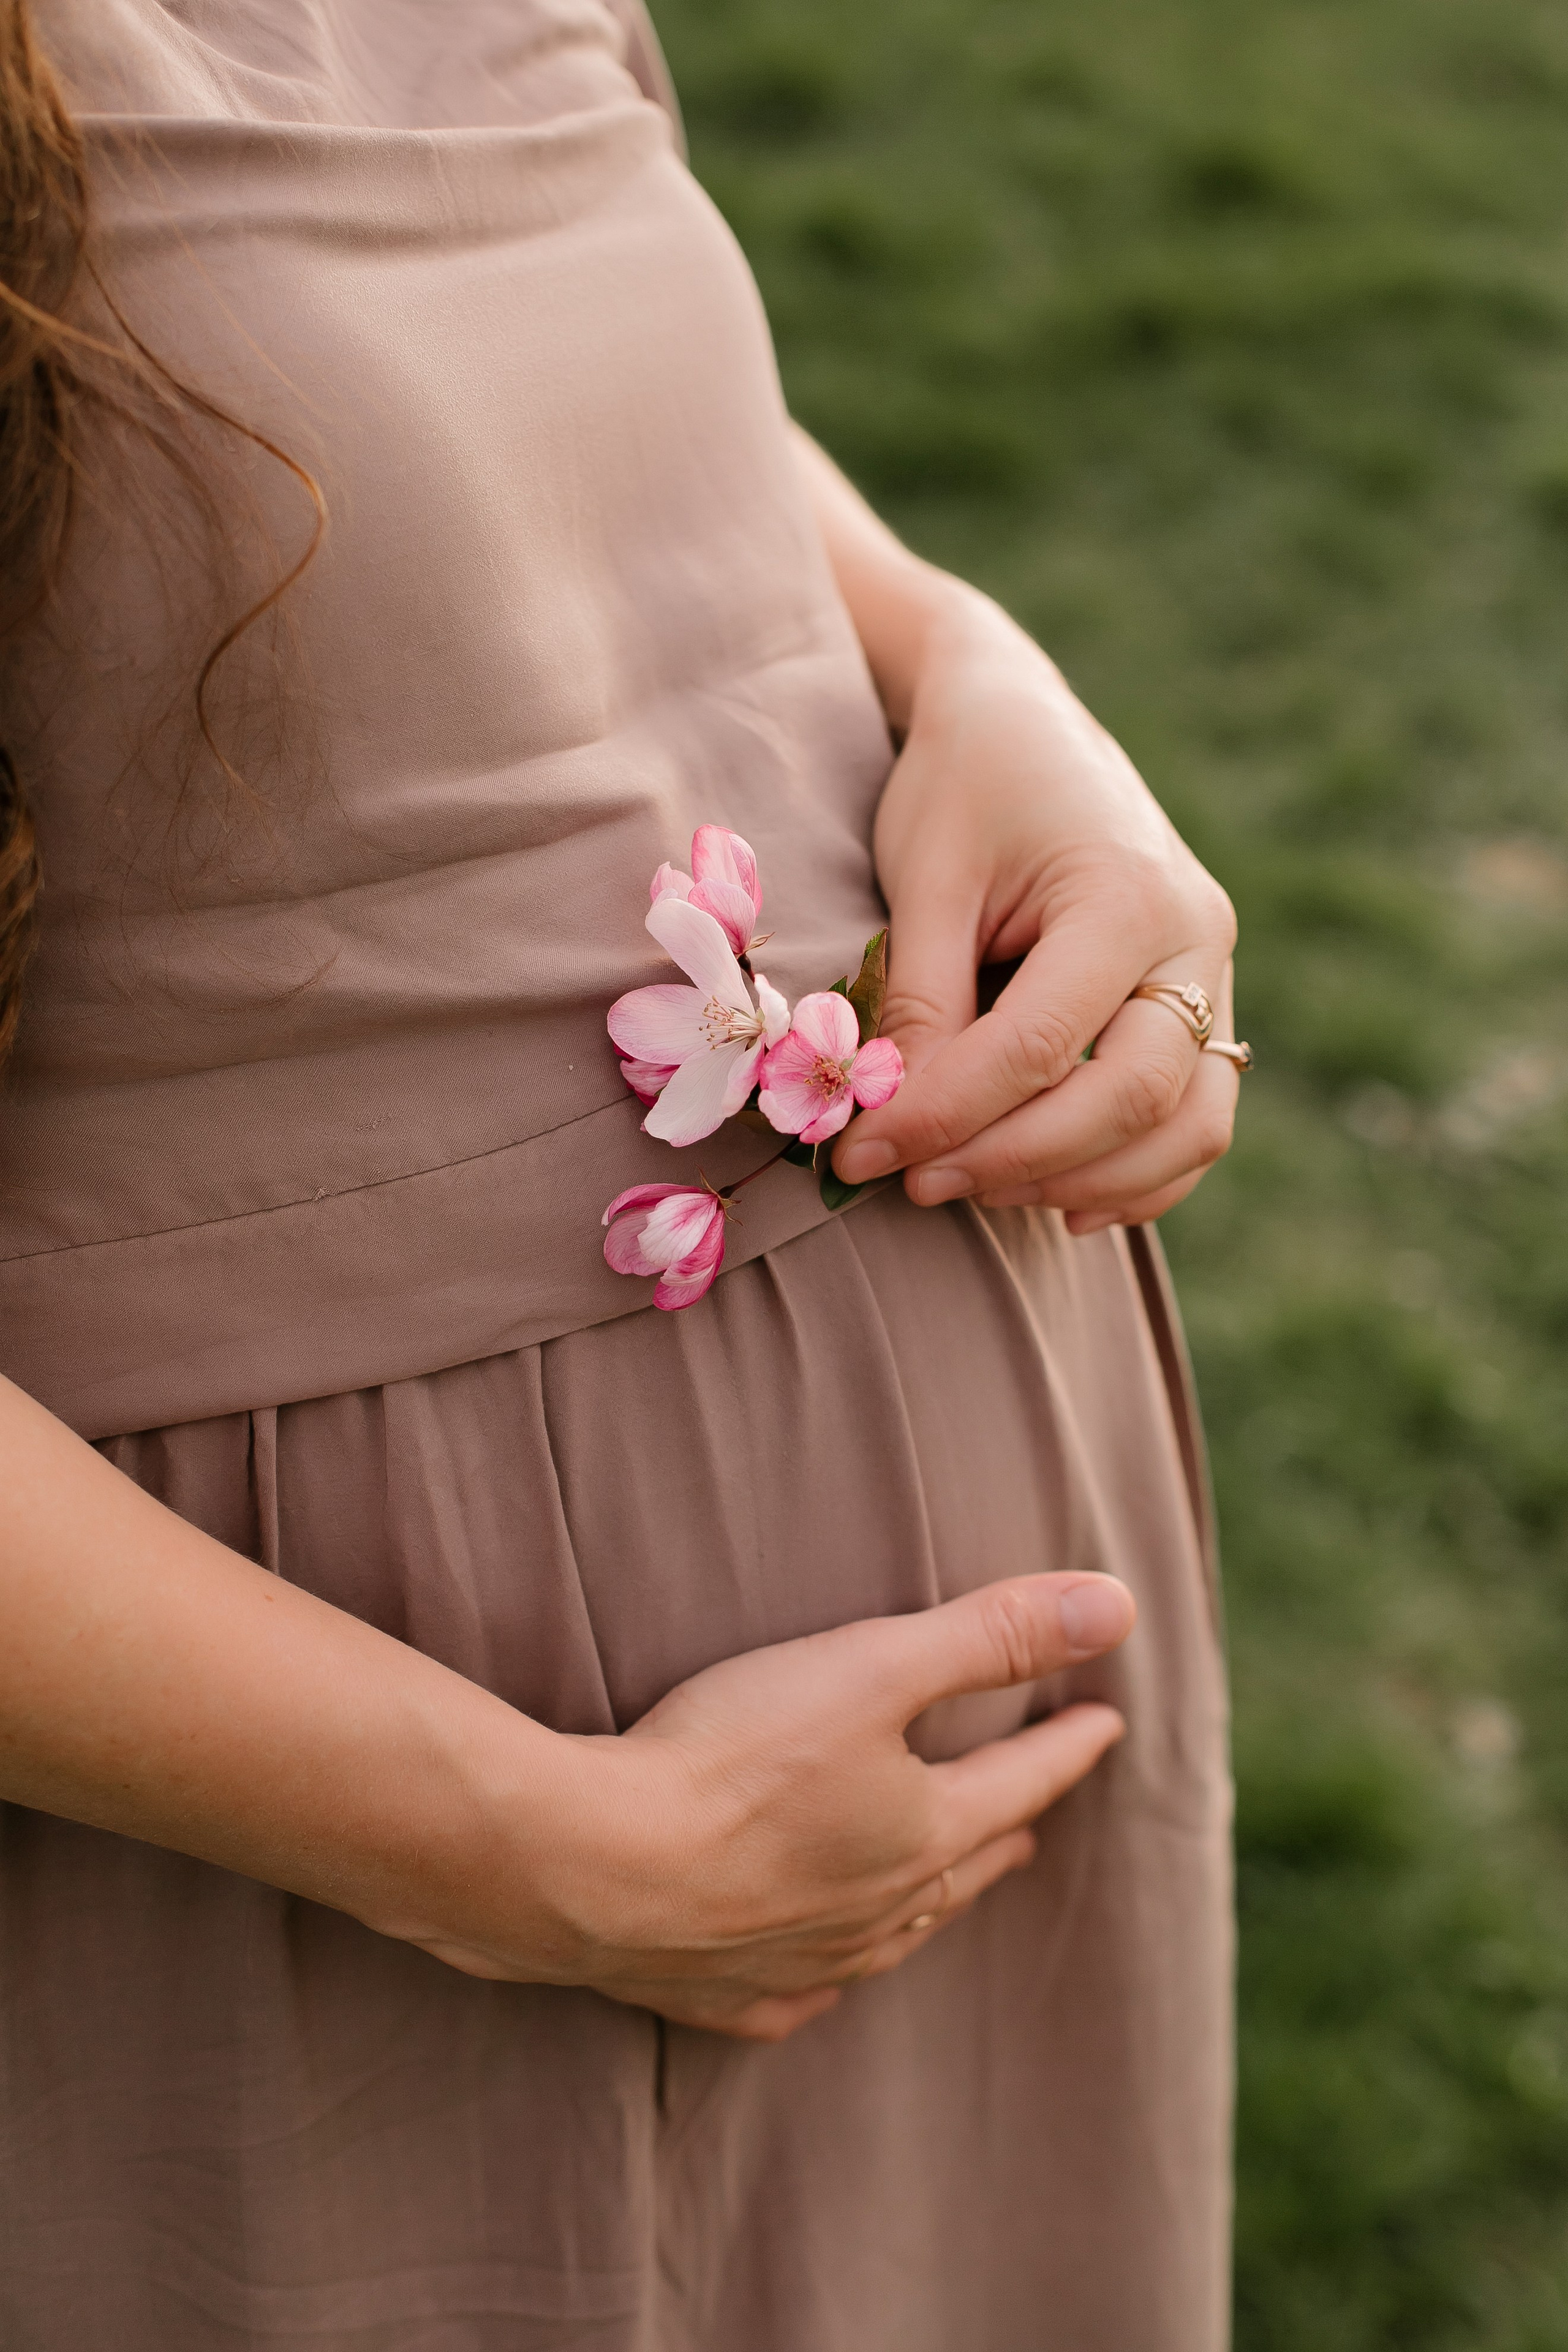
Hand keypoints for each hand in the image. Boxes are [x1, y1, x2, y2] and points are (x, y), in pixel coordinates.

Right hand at [413, 1570, 1132, 2040]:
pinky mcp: (718, 1993)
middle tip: (1034, 1813)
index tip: (1104, 1721)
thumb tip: (1116, 1608)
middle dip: (1006, 1828)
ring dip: (932, 1901)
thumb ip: (989, 1635)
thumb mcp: (873, 1665)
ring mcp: (798, 1962)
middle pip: (964, 1864)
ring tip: (949, 1883)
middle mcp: (875, 1911)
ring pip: (893, 1933)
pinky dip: (824, 1974)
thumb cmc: (733, 1756)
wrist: (592, 1865)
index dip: (1066, 1744)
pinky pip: (796, 1993)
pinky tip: (818, 1973)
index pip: (1019, 1781)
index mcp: (921, 1833)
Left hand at [831, 592, 1238, 1232]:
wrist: (1023, 723)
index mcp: (1127, 894)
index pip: (1040, 1044)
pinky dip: (1136, 1177)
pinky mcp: (1205, 1005)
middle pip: (1134, 1098)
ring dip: (1081, 1179)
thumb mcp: (927, 877)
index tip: (864, 1151)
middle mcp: (1195, 938)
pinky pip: (1198, 1121)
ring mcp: (1214, 975)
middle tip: (918, 1183)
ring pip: (1186, 1127)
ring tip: (975, 1189)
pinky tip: (1058, 1200)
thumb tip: (888, 1123)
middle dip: (1018, 1159)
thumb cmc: (965, 785)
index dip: (948, 1114)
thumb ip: (919, 1002)